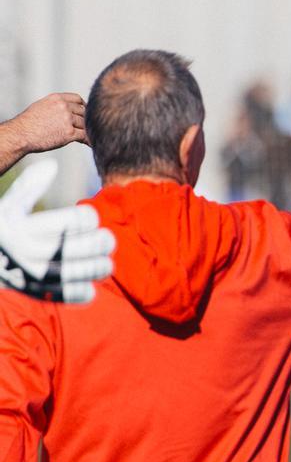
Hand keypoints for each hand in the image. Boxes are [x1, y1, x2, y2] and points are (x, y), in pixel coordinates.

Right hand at [0, 160, 115, 303]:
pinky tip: (91, 288)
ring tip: (107, 264)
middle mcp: (21, 252)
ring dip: (93, 269)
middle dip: (96, 244)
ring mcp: (25, 274)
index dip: (85, 218)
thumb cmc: (1, 229)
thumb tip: (52, 166)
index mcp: (19, 227)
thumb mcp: (8, 208)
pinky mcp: (28, 292)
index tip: (91, 217)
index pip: (65, 221)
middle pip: (70, 248)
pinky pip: (57, 295)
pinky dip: (77, 293)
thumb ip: (28, 187)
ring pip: (67, 273)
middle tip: (108, 240)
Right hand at [5, 92, 87, 152]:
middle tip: (87, 127)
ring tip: (90, 136)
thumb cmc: (28, 123)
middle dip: (85, 120)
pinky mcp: (69, 133)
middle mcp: (63, 107)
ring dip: (87, 130)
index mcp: (57, 99)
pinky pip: (85, 136)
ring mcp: (67, 119)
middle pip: (83, 112)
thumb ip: (56, 106)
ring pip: (85, 124)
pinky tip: (92, 143)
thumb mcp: (41, 106)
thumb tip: (68, 109)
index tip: (86, 112)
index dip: (83, 106)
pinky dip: (89, 140)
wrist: (20, 135)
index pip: (77, 99)